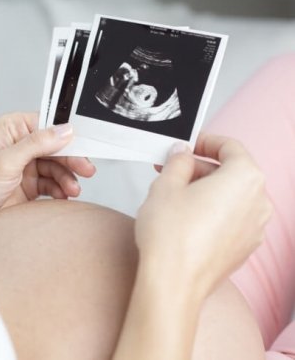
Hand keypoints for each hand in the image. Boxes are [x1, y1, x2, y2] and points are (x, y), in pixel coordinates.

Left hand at [0, 112, 95, 240]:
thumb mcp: (4, 161)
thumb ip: (36, 144)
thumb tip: (65, 130)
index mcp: (12, 129)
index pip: (48, 125)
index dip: (67, 135)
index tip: (84, 145)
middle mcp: (22, 145)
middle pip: (57, 147)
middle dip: (72, 160)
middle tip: (87, 170)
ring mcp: (27, 166)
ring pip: (58, 167)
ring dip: (68, 178)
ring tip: (72, 190)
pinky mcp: (31, 186)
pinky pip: (54, 184)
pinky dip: (61, 190)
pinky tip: (64, 196)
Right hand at [135, 134, 272, 298]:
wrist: (173, 282)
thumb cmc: (172, 237)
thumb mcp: (166, 184)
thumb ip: (178, 161)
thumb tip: (183, 154)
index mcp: (245, 179)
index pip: (230, 146)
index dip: (205, 141)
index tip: (188, 145)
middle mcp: (257, 203)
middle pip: (230, 172)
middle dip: (199, 168)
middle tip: (172, 169)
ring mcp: (253, 228)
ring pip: (229, 196)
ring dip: (203, 189)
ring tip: (174, 193)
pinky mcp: (243, 247)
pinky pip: (229, 218)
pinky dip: (210, 210)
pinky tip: (184, 216)